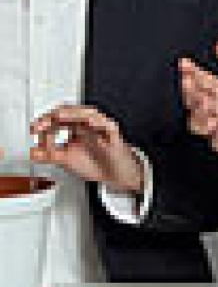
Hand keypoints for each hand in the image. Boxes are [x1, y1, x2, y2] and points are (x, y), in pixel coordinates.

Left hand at [29, 105, 143, 194]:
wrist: (117, 175)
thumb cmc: (96, 164)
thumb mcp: (66, 160)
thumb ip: (49, 155)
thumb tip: (32, 151)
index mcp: (75, 127)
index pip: (58, 118)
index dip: (44, 121)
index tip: (33, 129)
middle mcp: (87, 124)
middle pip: (70, 112)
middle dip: (53, 116)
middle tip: (40, 125)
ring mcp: (100, 126)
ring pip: (86, 113)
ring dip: (71, 114)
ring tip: (56, 116)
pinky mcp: (112, 132)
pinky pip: (104, 123)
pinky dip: (93, 120)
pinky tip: (83, 122)